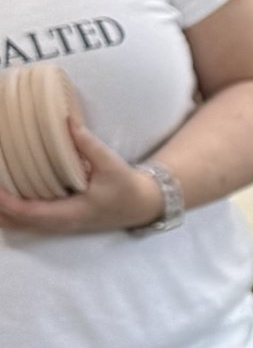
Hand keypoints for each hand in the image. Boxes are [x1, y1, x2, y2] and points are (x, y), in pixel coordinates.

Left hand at [0, 118, 164, 236]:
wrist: (142, 205)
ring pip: (20, 225)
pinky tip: (4, 198)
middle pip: (17, 223)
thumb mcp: (112, 164)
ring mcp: (59, 226)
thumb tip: (68, 121)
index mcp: (71, 213)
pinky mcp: (60, 221)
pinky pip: (28, 222)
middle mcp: (61, 224)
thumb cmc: (127, 188)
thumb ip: (89, 144)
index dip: (6, 200)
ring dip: (2, 212)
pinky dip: (11, 213)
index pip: (29, 212)